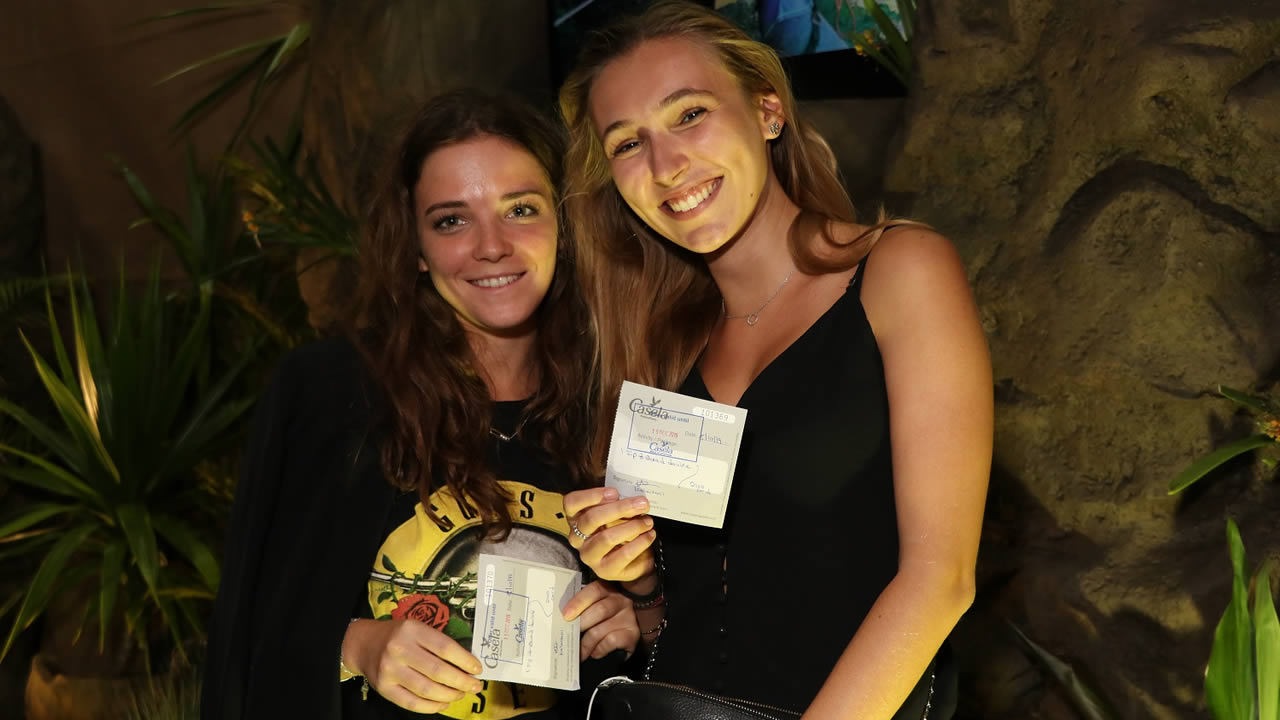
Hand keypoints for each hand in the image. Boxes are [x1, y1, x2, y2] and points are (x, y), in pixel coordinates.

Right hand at [343, 618, 482, 712]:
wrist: (364, 644)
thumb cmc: (398, 636)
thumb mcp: (417, 629)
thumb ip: (438, 642)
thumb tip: (468, 664)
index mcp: (412, 630)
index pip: (445, 647)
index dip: (465, 661)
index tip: (477, 669)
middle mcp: (400, 649)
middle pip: (438, 671)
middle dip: (462, 681)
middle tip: (474, 686)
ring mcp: (390, 670)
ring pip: (427, 689)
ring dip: (449, 695)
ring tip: (460, 694)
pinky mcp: (384, 688)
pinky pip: (412, 703)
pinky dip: (432, 706)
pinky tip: (444, 703)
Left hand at [562, 580, 639, 659]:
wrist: (623, 634)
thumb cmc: (603, 619)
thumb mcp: (594, 607)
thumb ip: (581, 608)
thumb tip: (563, 616)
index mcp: (609, 589)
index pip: (594, 591)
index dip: (579, 602)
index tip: (566, 615)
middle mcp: (621, 600)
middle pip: (600, 610)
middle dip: (582, 624)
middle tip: (570, 635)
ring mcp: (628, 617)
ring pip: (601, 630)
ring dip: (586, 643)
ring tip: (580, 651)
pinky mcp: (632, 634)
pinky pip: (611, 641)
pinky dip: (598, 649)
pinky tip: (594, 652)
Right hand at [563, 487, 656, 582]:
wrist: (634, 560)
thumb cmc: (621, 529)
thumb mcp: (616, 512)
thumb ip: (617, 503)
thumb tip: (631, 497)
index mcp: (576, 518)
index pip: (572, 503)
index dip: (590, 496)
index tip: (614, 492)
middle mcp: (578, 538)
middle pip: (590, 519)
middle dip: (619, 509)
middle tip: (641, 504)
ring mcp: (590, 556)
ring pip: (606, 537)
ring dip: (632, 526)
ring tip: (648, 521)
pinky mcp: (604, 570)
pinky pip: (623, 554)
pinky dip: (640, 542)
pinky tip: (649, 534)